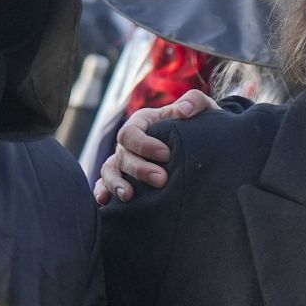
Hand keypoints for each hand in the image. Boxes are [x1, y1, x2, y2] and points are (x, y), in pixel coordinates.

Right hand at [93, 90, 217, 202]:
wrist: (203, 145)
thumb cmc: (199, 125)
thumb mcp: (203, 109)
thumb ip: (195, 101)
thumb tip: (182, 111)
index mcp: (143, 123)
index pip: (132, 132)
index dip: (145, 144)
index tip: (167, 155)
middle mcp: (130, 143)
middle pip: (122, 154)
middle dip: (140, 169)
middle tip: (162, 180)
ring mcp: (124, 161)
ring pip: (109, 170)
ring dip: (116, 183)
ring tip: (128, 196)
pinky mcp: (124, 179)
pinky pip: (105, 185)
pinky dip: (103, 192)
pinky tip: (106, 203)